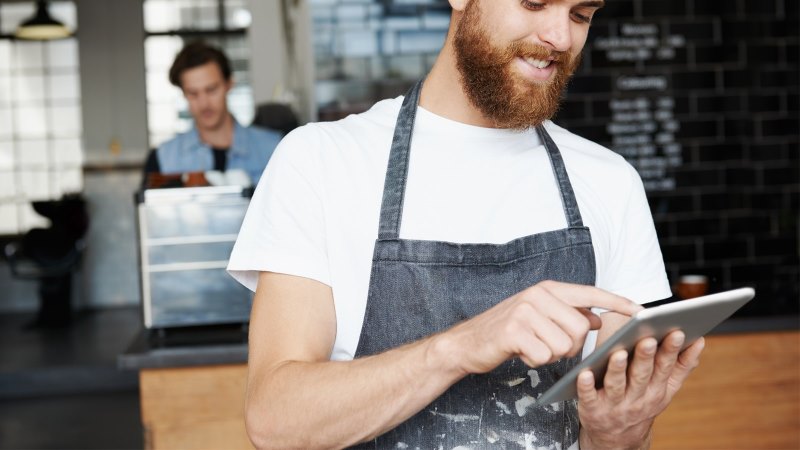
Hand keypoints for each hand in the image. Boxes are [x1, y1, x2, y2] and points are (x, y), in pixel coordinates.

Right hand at [440, 280, 643, 374]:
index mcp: (547, 289)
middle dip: (570, 346)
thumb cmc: (508, 331)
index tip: (641, 310)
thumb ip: (569, 314)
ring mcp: (524, 311)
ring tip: (532, 347)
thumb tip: (598, 317)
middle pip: (581, 328)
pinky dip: (535, 361)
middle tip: (548, 344)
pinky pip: (544, 356)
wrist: (468, 342)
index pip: (591, 293)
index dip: (617, 302)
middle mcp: (537, 295)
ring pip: (564, 345)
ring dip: (551, 354)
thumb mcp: (540, 316)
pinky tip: (521, 353)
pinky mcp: (514, 331)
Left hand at [577, 331, 705, 448]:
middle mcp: (638, 398)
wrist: (617, 439)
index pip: (665, 368)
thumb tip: (699, 341)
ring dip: (618, 369)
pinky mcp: (592, 410)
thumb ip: (681, 367)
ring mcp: (615, 405)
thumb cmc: (641, 403)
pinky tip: (583, 374)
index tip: (677, 332)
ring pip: (617, 385)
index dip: (672, 351)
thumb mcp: (665, 390)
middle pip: (642, 375)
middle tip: (648, 339)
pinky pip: (589, 397)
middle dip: (646, 357)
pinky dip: (586, 387)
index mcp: (657, 390)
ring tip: (618, 353)